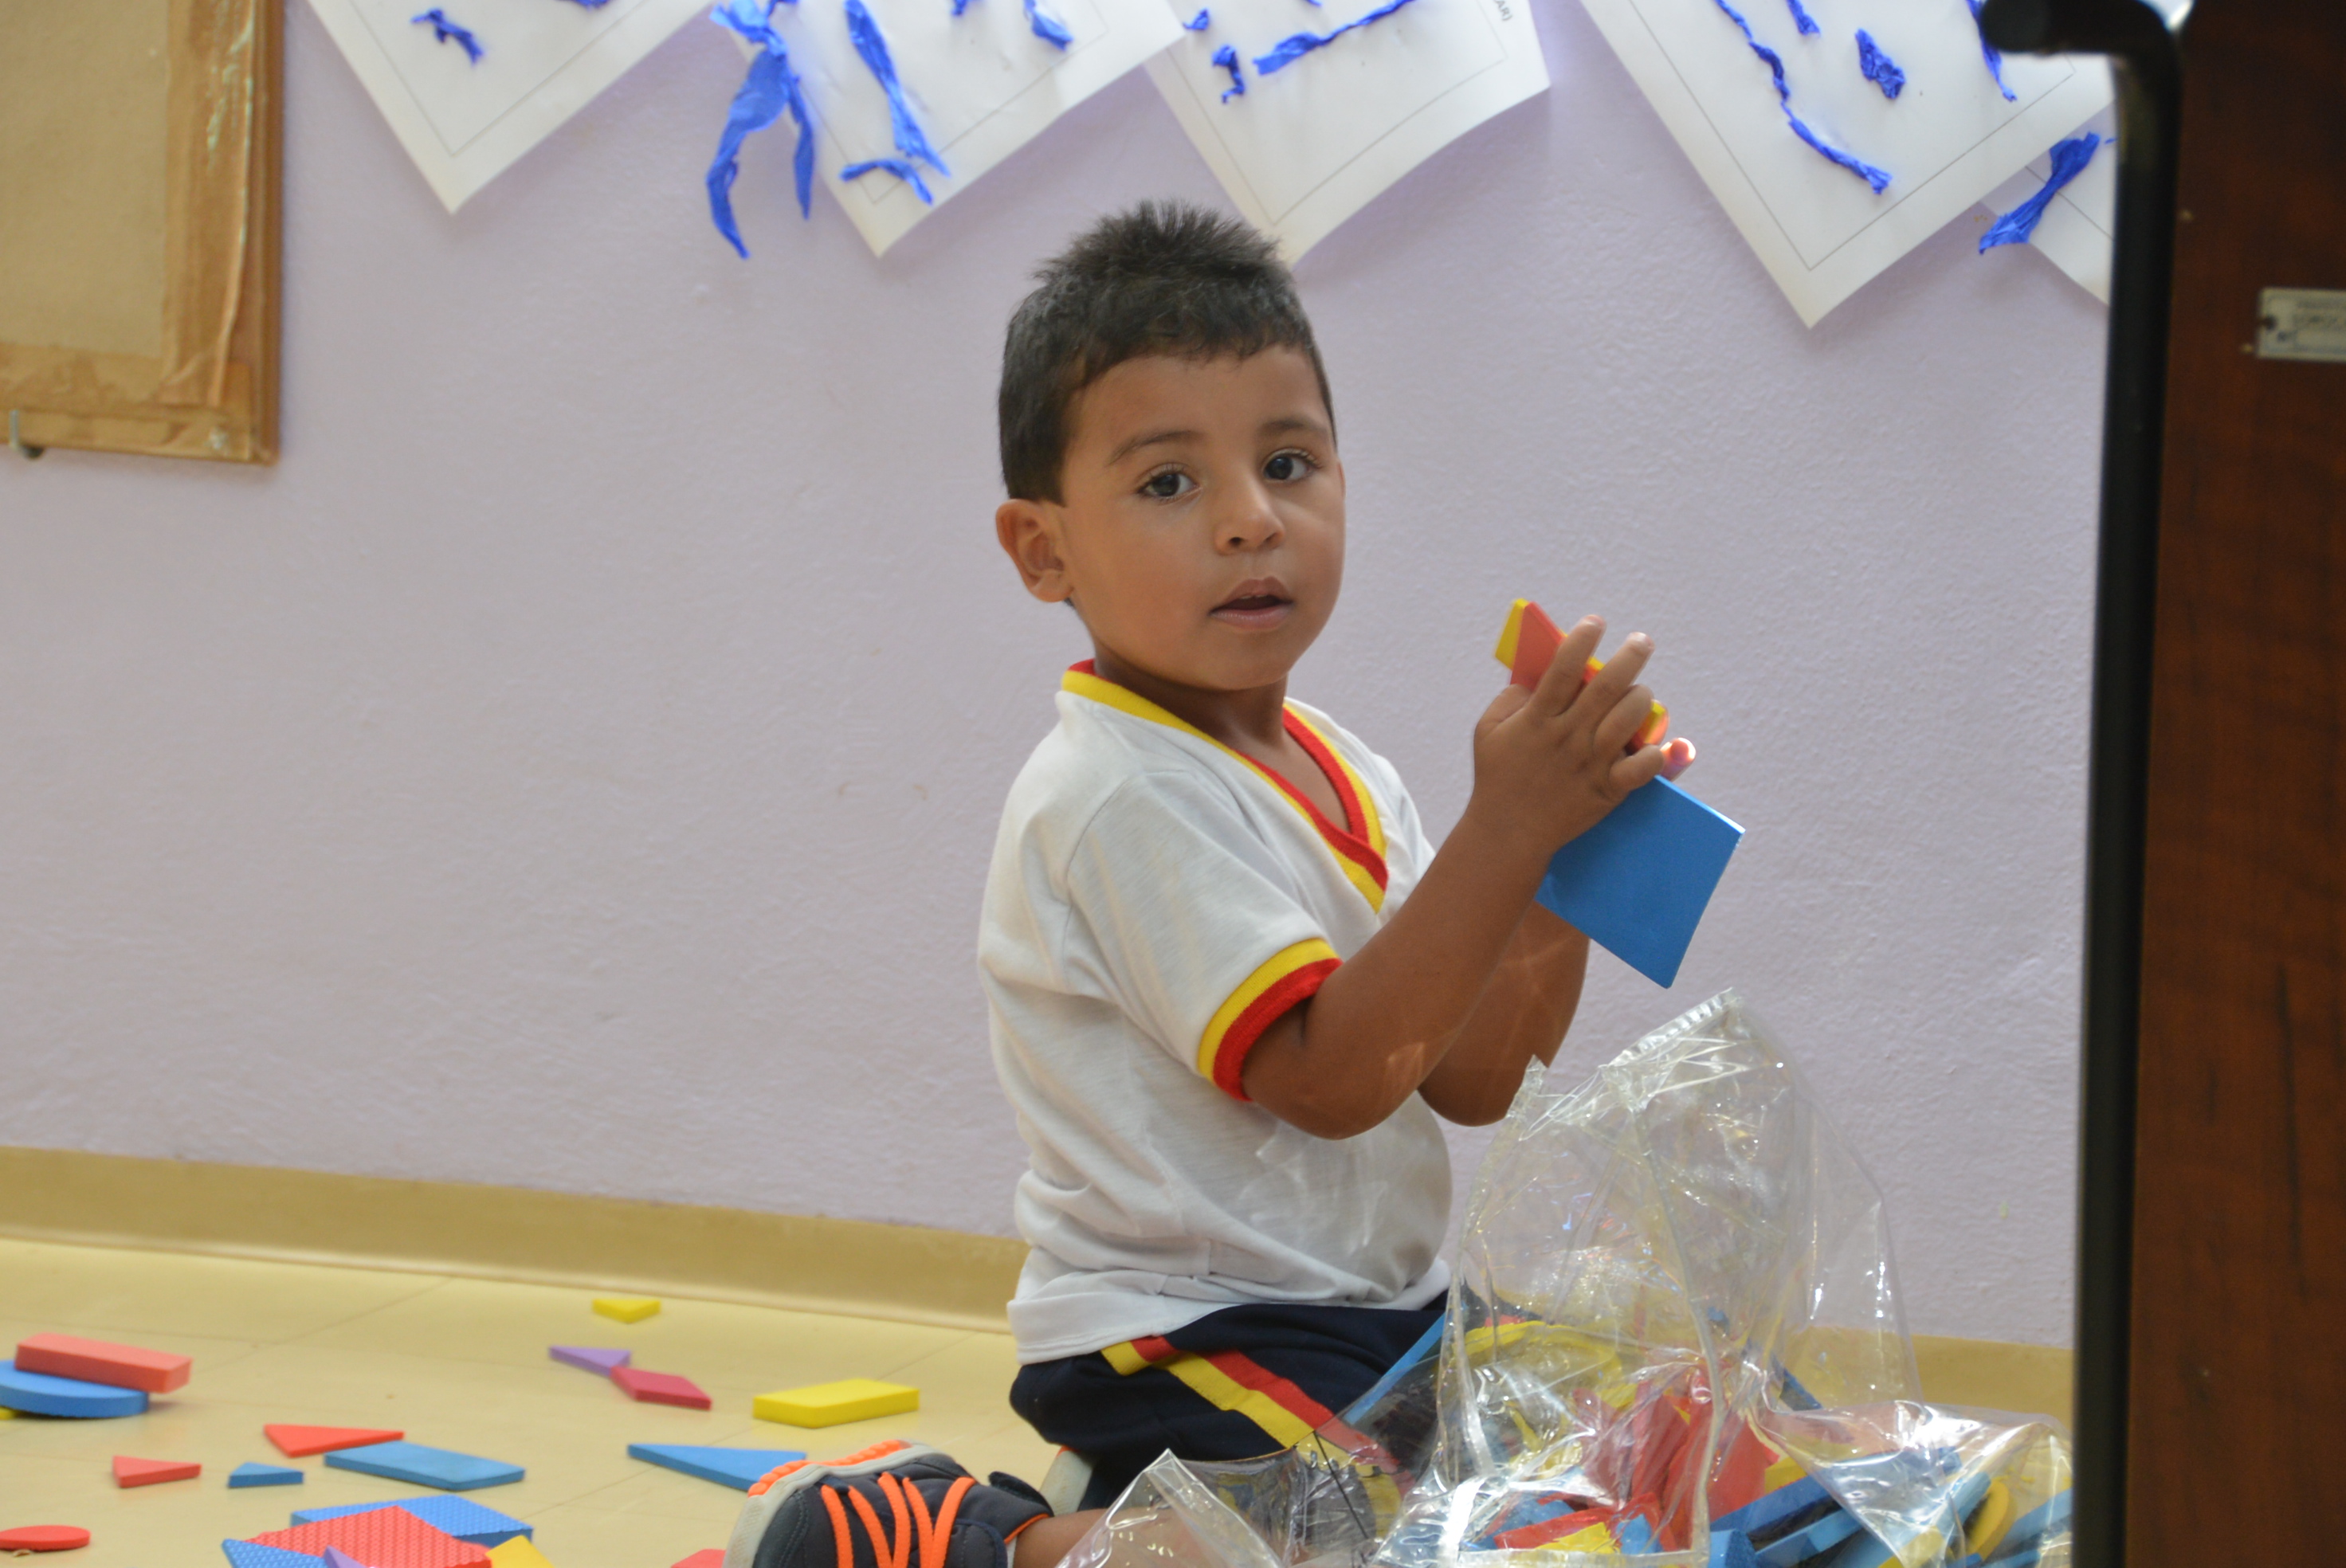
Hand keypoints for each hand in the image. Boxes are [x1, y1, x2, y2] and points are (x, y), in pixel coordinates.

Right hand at [1466, 616, 1681, 863]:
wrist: (1508, 833)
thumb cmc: (1497, 777)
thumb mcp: (1487, 731)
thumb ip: (1510, 699)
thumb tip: (1538, 674)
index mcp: (1537, 719)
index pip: (1564, 670)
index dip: (1582, 640)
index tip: (1595, 622)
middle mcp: (1567, 737)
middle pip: (1606, 687)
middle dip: (1630, 656)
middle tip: (1641, 641)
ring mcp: (1589, 764)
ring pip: (1628, 720)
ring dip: (1641, 697)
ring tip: (1641, 691)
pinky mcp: (1606, 791)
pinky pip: (1641, 768)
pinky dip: (1655, 754)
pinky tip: (1656, 743)